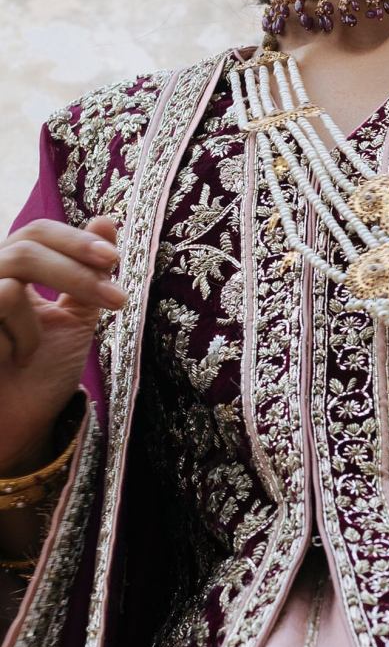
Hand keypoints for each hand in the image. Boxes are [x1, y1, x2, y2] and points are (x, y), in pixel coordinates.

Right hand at [0, 217, 125, 474]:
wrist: (14, 427)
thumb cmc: (39, 376)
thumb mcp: (74, 320)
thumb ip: (87, 275)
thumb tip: (106, 219)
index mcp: (10, 271)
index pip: (37, 232)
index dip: (74, 239)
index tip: (114, 259)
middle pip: (27, 244)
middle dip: (76, 272)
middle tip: (119, 300)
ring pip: (10, 278)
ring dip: (35, 322)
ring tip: (30, 351)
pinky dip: (13, 340)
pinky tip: (7, 361)